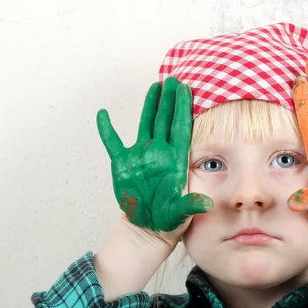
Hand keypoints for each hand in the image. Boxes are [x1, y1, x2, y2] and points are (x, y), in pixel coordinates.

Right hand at [97, 77, 212, 238]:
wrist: (148, 228)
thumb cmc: (168, 220)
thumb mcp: (181, 212)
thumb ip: (190, 204)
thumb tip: (205, 203)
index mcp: (174, 159)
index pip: (180, 127)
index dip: (182, 107)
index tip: (185, 88)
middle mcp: (158, 152)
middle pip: (164, 119)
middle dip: (169, 99)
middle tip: (173, 79)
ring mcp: (140, 156)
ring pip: (145, 124)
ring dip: (149, 106)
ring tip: (155, 86)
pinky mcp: (122, 164)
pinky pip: (112, 143)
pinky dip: (106, 130)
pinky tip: (102, 114)